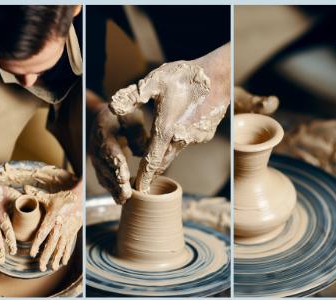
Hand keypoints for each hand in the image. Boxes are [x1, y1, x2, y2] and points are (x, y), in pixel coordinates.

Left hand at [24, 186, 81, 270]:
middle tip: (40, 267)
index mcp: (52, 218)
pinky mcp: (72, 233)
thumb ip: (36, 195)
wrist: (80, 200)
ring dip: (56, 258)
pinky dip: (65, 254)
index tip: (32, 253)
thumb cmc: (62, 199)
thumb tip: (24, 189)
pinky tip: (62, 262)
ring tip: (51, 268)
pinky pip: (68, 246)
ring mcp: (67, 231)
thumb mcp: (49, 198)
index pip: (42, 233)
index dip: (37, 244)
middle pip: (52, 244)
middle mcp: (60, 227)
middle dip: (46, 257)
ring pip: (60, 247)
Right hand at [89, 104, 147, 203]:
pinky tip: (121, 199)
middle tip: (126, 194)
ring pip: (103, 175)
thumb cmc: (124, 115)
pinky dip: (112, 189)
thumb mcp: (132, 117)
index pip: (108, 149)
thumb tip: (145, 151)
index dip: (116, 164)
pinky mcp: (99, 165)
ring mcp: (96, 156)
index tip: (124, 176)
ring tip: (124, 200)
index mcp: (103, 130)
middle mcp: (96, 145)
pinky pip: (104, 179)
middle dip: (115, 182)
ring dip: (113, 189)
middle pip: (104, 167)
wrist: (108, 116)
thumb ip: (137, 132)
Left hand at [110, 43, 230, 193]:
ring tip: (154, 154)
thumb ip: (133, 96)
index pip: (151, 161)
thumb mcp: (155, 81)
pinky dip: (179, 139)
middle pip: (164, 162)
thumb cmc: (186, 76)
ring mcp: (196, 138)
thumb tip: (114, 107)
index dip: (143, 176)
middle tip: (142, 181)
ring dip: (165, 153)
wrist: (220, 74)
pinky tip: (178, 125)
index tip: (138, 189)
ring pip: (175, 151)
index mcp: (167, 129)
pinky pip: (187, 141)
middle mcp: (182, 138)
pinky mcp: (206, 134)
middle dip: (152, 172)